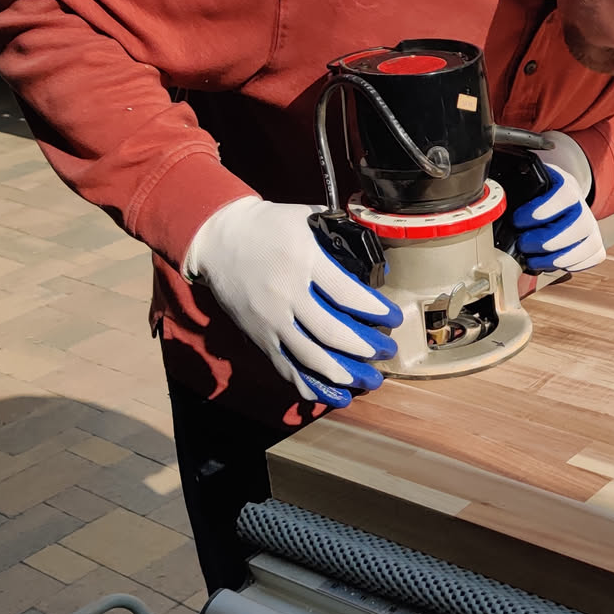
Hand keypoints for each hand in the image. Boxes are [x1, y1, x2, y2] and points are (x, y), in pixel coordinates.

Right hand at [183, 197, 400, 408]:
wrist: (218, 240)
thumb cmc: (269, 226)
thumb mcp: (306, 218)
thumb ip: (340, 237)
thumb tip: (375, 262)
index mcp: (302, 260)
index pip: (347, 293)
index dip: (375, 310)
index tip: (394, 317)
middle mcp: (285, 294)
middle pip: (331, 332)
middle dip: (366, 348)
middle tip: (387, 351)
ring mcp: (270, 319)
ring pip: (310, 357)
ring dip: (344, 374)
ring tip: (370, 379)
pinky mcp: (258, 336)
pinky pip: (286, 367)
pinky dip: (311, 385)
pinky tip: (336, 395)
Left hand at [512, 163, 605, 273]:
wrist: (559, 197)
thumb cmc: (538, 194)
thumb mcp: (526, 183)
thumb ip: (512, 188)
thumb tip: (490, 196)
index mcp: (566, 185)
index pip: (565, 195)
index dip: (543, 210)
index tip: (518, 219)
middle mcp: (583, 205)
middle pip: (579, 224)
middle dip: (548, 240)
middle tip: (524, 244)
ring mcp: (591, 225)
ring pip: (588, 244)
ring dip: (559, 258)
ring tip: (533, 261)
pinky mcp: (594, 243)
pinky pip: (594, 256)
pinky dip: (574, 264)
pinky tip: (552, 264)